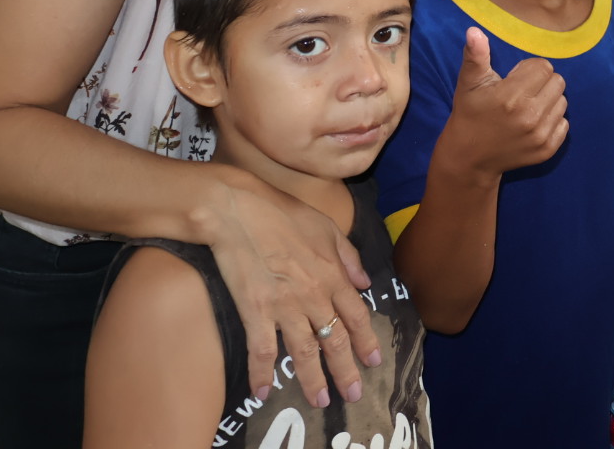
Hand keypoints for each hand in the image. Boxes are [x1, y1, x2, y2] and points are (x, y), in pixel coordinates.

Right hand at [208, 179, 382, 408]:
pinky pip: (262, 350)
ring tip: (321, 401)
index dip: (366, 341)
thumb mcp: (327, 227)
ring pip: (304, 351)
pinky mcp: (255, 310)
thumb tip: (366, 282)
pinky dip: (262, 373)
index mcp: (333, 274)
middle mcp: (314, 295)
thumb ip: (349, 256)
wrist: (239, 211)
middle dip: (346, 370)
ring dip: (313, 380)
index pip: (357, 315)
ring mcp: (285, 305)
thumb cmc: (283, 214)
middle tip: (354, 395)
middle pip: (335, 340)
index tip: (374, 361)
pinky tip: (263, 393)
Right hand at [437, 28, 567, 177]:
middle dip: (541, 83)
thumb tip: (474, 30)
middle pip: (558, 82)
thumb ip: (475, 56)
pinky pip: (564, 123)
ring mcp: (540, 135)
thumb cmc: (470, 113)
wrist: (470, 157)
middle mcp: (529, 116)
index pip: (543, 67)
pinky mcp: (547, 150)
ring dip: (548, 101)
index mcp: (511, 96)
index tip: (514, 79)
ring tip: (527, 107)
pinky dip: (552, 120)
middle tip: (522, 92)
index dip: (529, 69)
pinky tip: (532, 123)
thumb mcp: (469, 83)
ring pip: (563, 101)